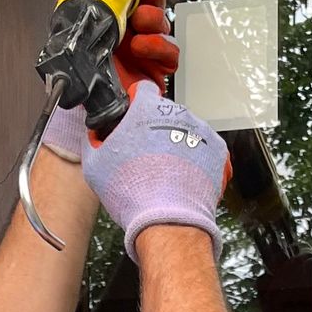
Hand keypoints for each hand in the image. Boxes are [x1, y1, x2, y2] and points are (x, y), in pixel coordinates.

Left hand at [43, 0, 182, 162]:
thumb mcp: (72, 19)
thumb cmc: (80, 67)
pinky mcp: (155, 73)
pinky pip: (169, 56)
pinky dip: (158, 47)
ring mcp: (146, 52)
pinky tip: (142, 46)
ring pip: (164, 25)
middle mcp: (134, 31)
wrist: (83, 103)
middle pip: (157, 2)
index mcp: (118, 15)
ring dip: (154, 17)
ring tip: (139, 20)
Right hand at [80, 81, 227, 258]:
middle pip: (164, 112)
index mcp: (147, 108)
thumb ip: (94, 139)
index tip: (133, 117)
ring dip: (176, 143)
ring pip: (185, 129)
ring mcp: (200, 130)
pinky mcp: (217, 149)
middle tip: (146, 153)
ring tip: (166, 170)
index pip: (142, 89)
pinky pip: (203, 148)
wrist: (168, 223)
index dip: (135, 103)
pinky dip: (195, 158)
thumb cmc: (133, 194)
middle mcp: (177, 113)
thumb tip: (95, 133)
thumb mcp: (95, 164)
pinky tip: (182, 176)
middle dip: (155, 128)